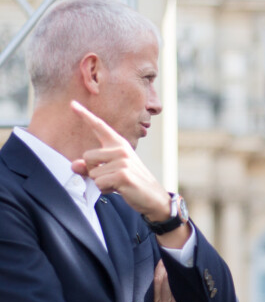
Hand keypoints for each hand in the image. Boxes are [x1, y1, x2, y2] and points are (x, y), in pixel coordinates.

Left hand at [69, 100, 169, 220]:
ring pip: (92, 172)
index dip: (85, 115)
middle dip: (94, 171)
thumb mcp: (111, 172)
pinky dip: (106, 189)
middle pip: (87, 157)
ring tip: (118, 184)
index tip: (72, 104)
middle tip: (112, 178)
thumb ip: (91, 167)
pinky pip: (99, 183)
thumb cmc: (132, 184)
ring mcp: (123, 160)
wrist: (154, 197)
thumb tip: (74, 165)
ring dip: (101, 182)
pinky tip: (120, 188)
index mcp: (119, 145)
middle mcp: (121, 149)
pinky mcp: (122, 173)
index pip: (99, 127)